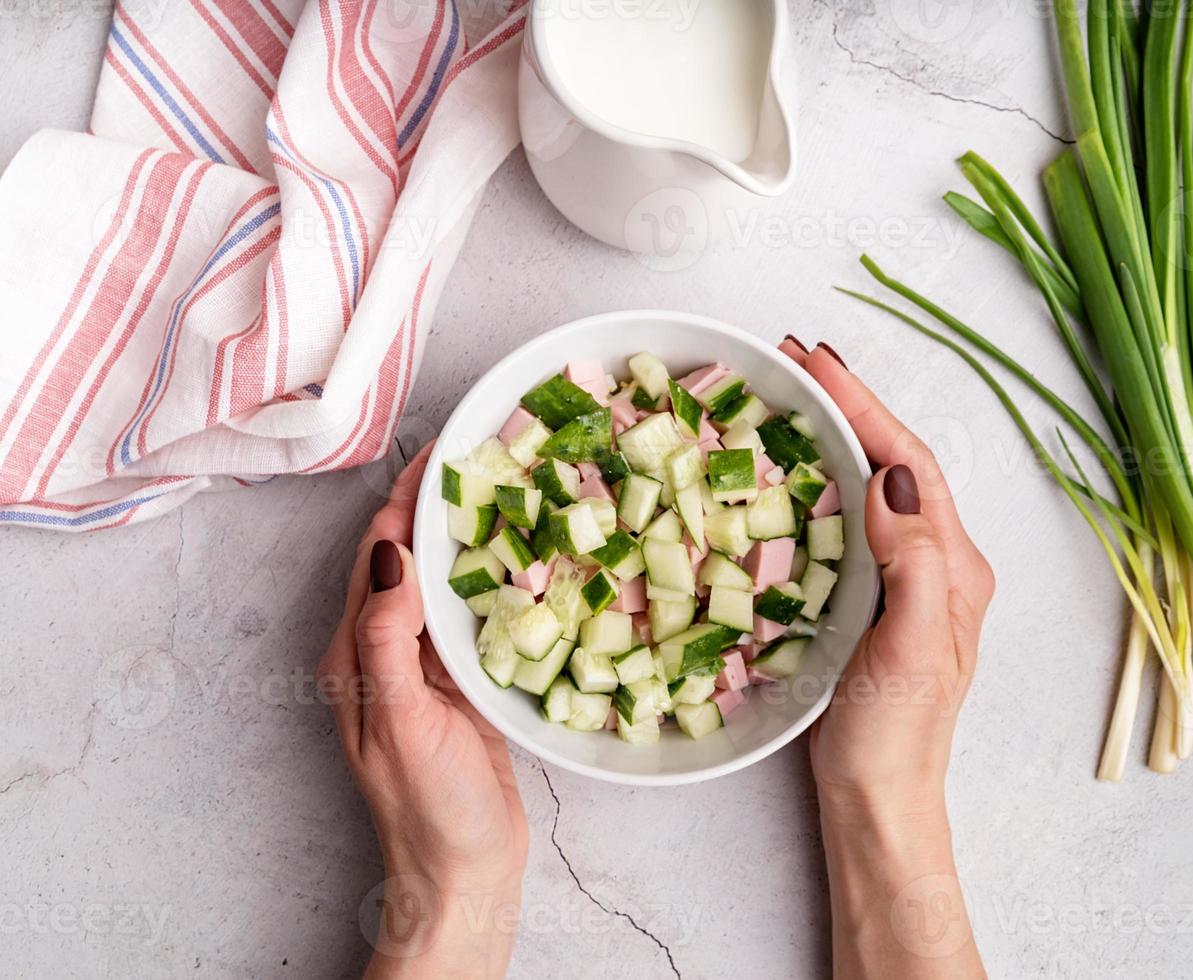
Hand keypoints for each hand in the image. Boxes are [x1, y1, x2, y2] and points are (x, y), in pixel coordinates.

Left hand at [318, 443, 527, 978]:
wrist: (464, 874)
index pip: (376, 556)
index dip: (402, 500)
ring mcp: (425, 666)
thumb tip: (386, 553)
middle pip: (405, 558)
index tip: (439, 451)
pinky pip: (471, 613)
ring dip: (463, 533)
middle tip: (478, 454)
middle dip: (432, 504)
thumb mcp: (403, 720)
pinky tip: (518, 556)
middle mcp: (384, 651)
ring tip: (500, 488)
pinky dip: (489, 576)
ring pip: (440, 580)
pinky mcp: (461, 682)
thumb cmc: (429, 809)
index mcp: (357, 654)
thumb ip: (390, 637)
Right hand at [781, 337, 991, 977]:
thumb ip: (915, 563)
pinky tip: (791, 473)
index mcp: (952, 565)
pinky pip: (847, 520)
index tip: (815, 361)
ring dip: (834, 434)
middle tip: (794, 362)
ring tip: (790, 398)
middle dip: (848, 404)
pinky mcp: (869, 599)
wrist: (878, 800)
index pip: (907, 462)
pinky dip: (820, 481)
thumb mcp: (914, 649)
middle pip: (892, 459)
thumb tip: (887, 482)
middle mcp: (935, 562)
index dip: (863, 405)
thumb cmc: (895, 734)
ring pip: (869, 484)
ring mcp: (902, 580)